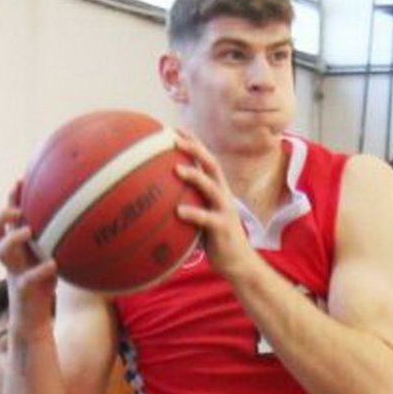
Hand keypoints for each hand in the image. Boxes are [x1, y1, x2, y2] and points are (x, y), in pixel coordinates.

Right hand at [0, 180, 57, 333]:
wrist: (33, 321)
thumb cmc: (44, 286)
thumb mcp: (51, 258)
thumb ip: (57, 241)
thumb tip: (86, 220)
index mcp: (16, 248)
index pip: (6, 219)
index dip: (10, 199)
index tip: (21, 180)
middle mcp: (11, 258)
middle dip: (1, 215)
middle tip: (16, 208)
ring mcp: (14, 273)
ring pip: (0, 251)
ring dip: (12, 238)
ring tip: (27, 230)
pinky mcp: (23, 290)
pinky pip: (27, 279)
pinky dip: (39, 270)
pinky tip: (53, 264)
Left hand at [172, 129, 260, 279]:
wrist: (237, 264)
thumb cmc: (213, 240)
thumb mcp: (200, 217)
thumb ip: (185, 204)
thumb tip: (155, 198)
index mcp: (216, 189)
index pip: (206, 159)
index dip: (193, 142)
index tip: (174, 129)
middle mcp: (223, 194)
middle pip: (211, 164)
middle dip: (195, 149)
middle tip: (174, 139)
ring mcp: (225, 210)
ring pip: (211, 186)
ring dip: (195, 176)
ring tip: (177, 170)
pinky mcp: (224, 228)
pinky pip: (208, 218)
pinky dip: (194, 213)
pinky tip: (178, 211)